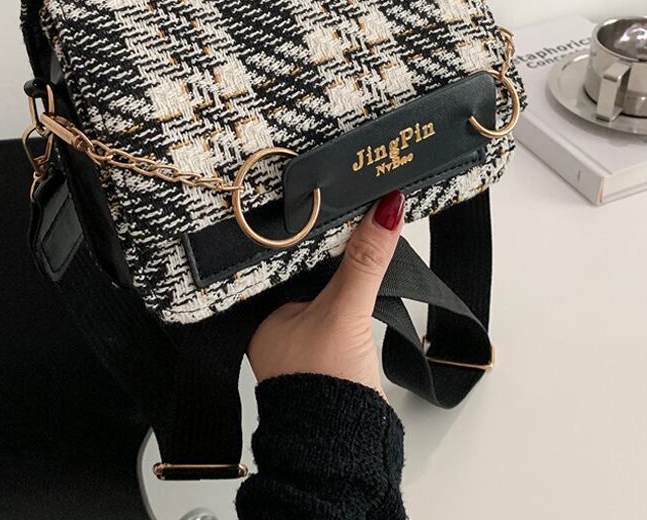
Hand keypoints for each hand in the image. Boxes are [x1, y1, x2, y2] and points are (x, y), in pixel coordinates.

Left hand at [247, 190, 405, 396]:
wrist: (344, 449)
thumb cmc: (322, 389)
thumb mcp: (344, 312)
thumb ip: (365, 262)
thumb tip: (385, 211)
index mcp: (261, 312)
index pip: (284, 255)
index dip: (308, 228)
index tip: (330, 195)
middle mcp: (275, 323)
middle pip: (306, 269)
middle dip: (328, 245)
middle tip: (352, 201)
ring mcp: (300, 336)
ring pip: (323, 286)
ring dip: (343, 267)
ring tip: (363, 226)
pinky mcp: (325, 348)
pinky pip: (337, 304)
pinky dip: (352, 288)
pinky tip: (364, 269)